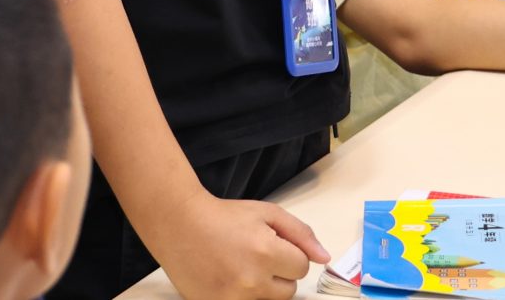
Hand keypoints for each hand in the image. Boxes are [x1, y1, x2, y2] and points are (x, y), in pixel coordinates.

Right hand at [154, 191, 328, 299]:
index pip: (301, 268)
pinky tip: (230, 277)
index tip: (274, 246)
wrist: (180, 225)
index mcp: (266, 253)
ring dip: (262, 287)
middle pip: (288, 291)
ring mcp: (232, 299)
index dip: (291, 255)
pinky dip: (242, 294)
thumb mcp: (268, 213)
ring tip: (242, 266)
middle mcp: (251, 281)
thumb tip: (324, 257)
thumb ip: (301, 233)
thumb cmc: (224, 217)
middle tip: (257, 256)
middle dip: (279, 274)